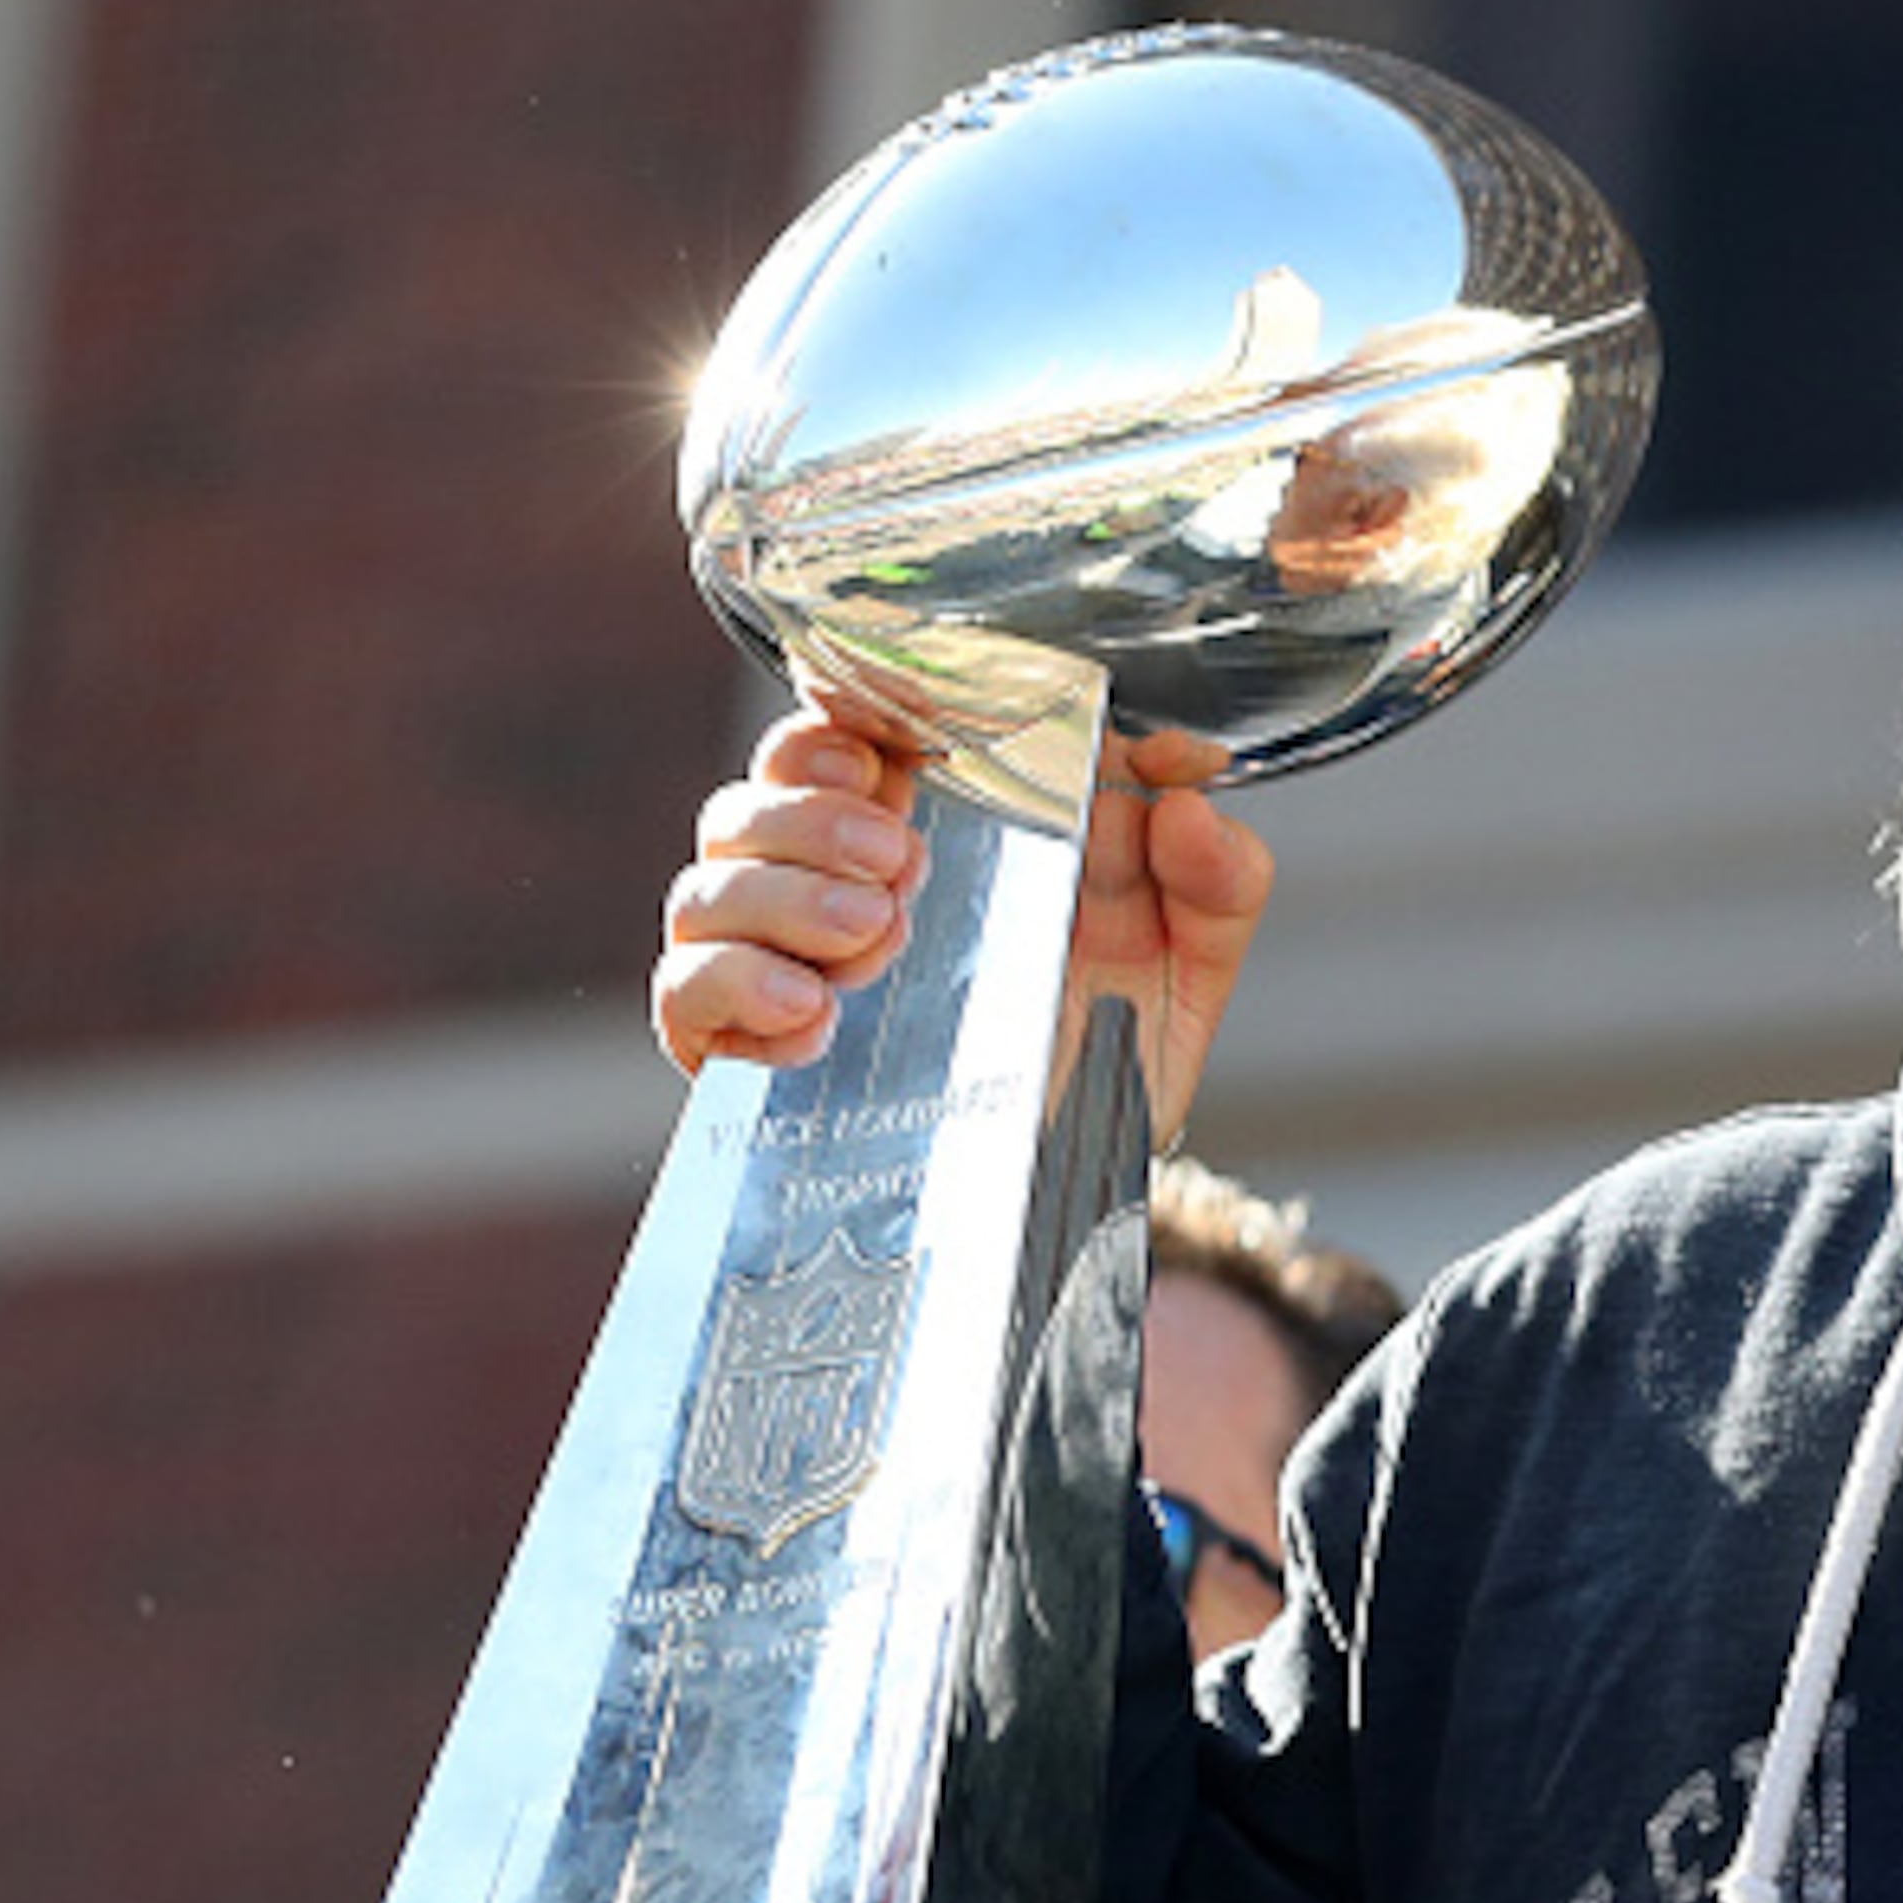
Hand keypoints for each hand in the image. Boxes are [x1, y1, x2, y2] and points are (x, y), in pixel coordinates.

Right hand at [654, 703, 1273, 1143]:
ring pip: (711, 876)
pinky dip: (735, 985)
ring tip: (877, 937)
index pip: (854, 727)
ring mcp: (785, 959)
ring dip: (783, 890)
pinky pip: (683, 990)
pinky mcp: (744, 1046)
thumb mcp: (1190, 965)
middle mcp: (847, 878)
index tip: (885, 733)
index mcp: (946, 828)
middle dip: (814, 805)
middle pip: (764, 788)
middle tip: (897, 856)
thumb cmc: (1116, 1053)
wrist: (1076, 1195)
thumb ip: (1218, 880)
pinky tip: (815, 1014)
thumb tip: (1187, 801)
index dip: (848, 708)